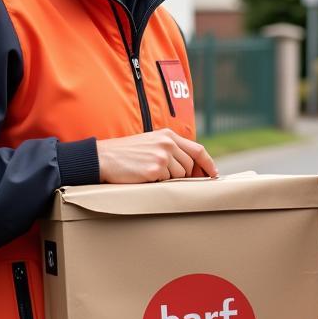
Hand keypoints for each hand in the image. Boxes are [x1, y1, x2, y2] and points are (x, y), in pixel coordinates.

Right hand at [96, 129, 216, 182]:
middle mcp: (168, 143)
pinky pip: (166, 183)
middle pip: (189, 166)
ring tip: (149, 172)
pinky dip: (157, 183)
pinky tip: (144, 176)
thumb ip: (170, 148)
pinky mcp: (155, 170)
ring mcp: (162, 156)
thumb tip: (189, 166)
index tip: (214, 174)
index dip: (208, 163)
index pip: (198, 150)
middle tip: (164, 176)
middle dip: (183, 175)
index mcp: (168, 135)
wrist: (103, 158)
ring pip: (179, 176)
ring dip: (168, 179)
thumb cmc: (125, 153)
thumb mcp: (150, 142)